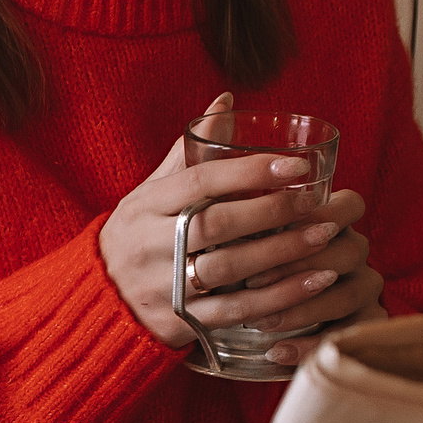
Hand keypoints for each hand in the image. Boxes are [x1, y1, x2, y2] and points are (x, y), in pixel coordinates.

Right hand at [100, 94, 340, 349]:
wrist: (98, 299)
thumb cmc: (137, 234)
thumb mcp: (150, 192)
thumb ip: (188, 153)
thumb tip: (226, 101)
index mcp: (146, 205)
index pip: (200, 181)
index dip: (249, 171)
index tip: (294, 164)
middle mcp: (150, 244)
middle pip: (216, 224)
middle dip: (271, 210)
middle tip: (316, 201)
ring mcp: (164, 286)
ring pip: (229, 268)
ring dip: (283, 253)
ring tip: (325, 236)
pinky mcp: (179, 321)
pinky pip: (235, 310)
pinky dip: (279, 297)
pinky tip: (314, 281)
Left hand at [244, 189, 386, 367]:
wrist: (249, 312)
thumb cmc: (247, 264)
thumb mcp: (248, 242)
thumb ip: (249, 229)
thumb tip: (219, 219)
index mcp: (334, 222)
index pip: (351, 205)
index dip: (327, 214)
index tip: (286, 226)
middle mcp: (355, 252)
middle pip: (349, 252)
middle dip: (299, 266)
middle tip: (253, 282)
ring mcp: (363, 288)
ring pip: (349, 295)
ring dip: (302, 309)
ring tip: (261, 322)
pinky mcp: (361, 323)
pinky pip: (346, 336)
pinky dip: (308, 345)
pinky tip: (276, 352)